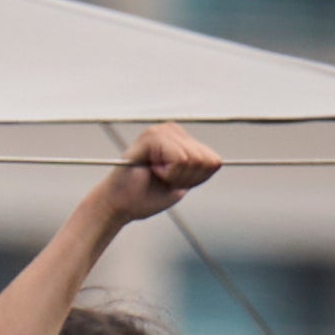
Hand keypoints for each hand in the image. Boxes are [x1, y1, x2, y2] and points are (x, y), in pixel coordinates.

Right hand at [99, 122, 219, 223]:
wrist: (117, 205)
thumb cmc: (145, 196)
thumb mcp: (182, 182)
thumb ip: (199, 168)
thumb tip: (217, 161)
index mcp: (183, 139)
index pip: (214, 162)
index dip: (195, 180)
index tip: (172, 183)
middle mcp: (173, 129)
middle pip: (206, 161)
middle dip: (186, 178)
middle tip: (162, 180)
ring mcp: (162, 131)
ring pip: (194, 160)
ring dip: (175, 176)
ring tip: (155, 175)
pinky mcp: (153, 136)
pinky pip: (181, 159)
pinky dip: (169, 173)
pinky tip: (151, 170)